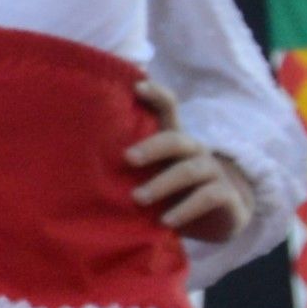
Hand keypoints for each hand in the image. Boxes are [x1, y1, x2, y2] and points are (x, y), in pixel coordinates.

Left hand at [125, 93, 251, 243]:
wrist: (219, 217)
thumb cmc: (174, 191)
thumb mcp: (155, 173)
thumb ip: (132, 164)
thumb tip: (81, 160)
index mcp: (175, 141)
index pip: (169, 109)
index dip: (156, 95)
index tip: (136, 86)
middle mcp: (194, 150)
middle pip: (175, 140)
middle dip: (151, 147)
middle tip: (127, 158)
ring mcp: (212, 171)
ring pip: (188, 171)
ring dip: (161, 184)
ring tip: (137, 198)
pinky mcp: (225, 194)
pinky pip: (206, 198)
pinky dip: (185, 209)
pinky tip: (166, 221)